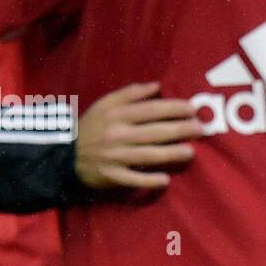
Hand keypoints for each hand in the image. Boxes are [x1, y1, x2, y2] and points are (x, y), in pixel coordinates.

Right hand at [74, 81, 202, 190]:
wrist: (64, 156)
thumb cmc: (92, 126)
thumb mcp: (106, 104)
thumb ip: (131, 93)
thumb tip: (157, 86)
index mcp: (117, 115)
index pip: (151, 110)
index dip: (173, 109)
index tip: (192, 109)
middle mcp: (116, 135)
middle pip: (154, 132)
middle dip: (180, 130)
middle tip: (200, 129)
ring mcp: (113, 157)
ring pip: (147, 155)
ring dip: (171, 154)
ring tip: (191, 152)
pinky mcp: (110, 176)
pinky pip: (132, 179)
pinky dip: (148, 180)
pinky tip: (165, 179)